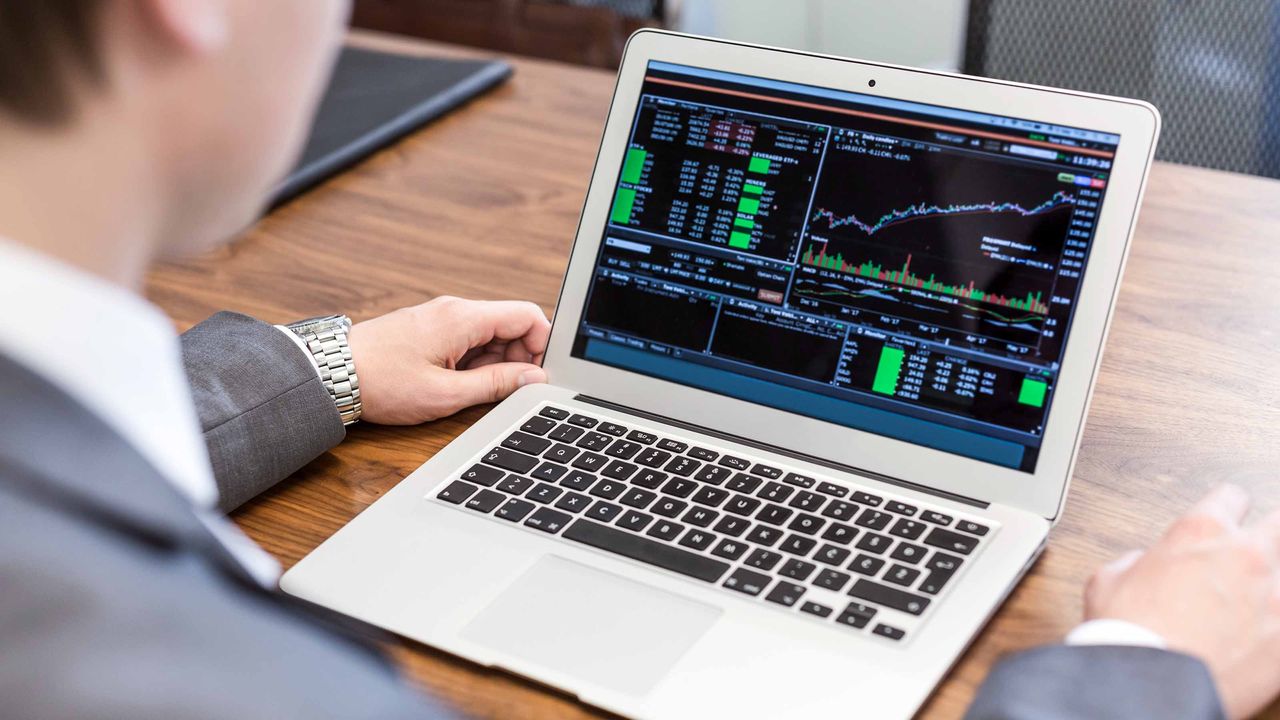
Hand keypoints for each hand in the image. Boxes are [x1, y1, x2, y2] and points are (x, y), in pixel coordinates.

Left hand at [347, 296, 550, 424]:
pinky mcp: (430, 330)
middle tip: (508, 391)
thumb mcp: (445, 394)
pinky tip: (458, 385)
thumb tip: (533, 379)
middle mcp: (455, 310)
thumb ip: (496, 385)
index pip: (527, 315)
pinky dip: (474, 363)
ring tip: (474, 392)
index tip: (541, 374)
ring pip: (490, 336)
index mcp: (463, 318)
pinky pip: (469, 341)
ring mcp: (442, 319)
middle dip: (519, 358)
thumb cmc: (380, 382)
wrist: (330, 374)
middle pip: (511, 326)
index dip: (543, 345)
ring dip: (495, 364)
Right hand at [1084, 484, 1279, 718]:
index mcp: (1200, 532)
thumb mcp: (1107, 580)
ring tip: (1253, 602)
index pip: (1231, 497)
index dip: (1227, 509)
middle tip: (1252, 558)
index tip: (1227, 522)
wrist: (1149, 685)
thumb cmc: (1128, 633)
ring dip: (1269, 585)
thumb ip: (1136, 563)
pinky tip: (1258, 635)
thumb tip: (1144, 566)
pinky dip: (1274, 626)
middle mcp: (1245, 555)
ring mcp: (1274, 595)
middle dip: (1268, 536)